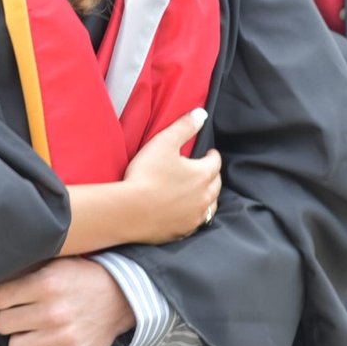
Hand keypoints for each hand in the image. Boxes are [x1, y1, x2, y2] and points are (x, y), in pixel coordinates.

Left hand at [0, 258, 133, 345]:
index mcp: (46, 283)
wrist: (121, 298)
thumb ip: (16, 273)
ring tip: (34, 327)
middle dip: (7, 318)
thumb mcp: (52, 265)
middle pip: (1, 324)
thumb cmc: (80, 277)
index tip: (6, 298)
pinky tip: (48, 339)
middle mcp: (54, 311)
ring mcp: (63, 336)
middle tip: (20, 312)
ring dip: (21, 337)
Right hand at [122, 109, 221, 243]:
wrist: (130, 211)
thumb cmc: (146, 174)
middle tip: (205, 170)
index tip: (208, 153)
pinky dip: (194, 215)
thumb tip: (201, 114)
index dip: (211, 155)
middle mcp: (204, 197)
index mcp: (202, 175)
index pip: (215, 162)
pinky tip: (187, 212)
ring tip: (200, 192)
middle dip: (212, 175)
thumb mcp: (164, 142)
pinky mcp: (182, 231)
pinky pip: (195, 222)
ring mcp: (194, 217)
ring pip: (210, 206)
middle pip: (216, 185)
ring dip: (208, 197)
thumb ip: (184, 127)